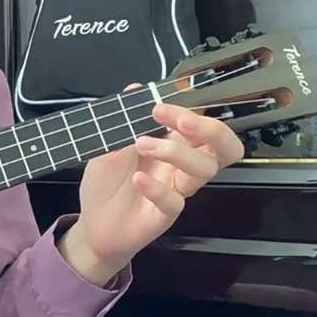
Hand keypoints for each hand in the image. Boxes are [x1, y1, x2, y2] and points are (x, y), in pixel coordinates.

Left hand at [59, 92, 243, 284]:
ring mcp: (176, 191)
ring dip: (176, 151)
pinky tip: (137, 180)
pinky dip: (157, 188)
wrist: (92, 227)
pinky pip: (175, 201)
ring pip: (204, 170)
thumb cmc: (105, 185)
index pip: (200, 126)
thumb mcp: (108, 147)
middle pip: (224, 148)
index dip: (190, 112)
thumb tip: (136, 88)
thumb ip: (123, 121)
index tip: (159, 106)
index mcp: (172, 146)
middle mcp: (181, 167)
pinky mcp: (165, 215)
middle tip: (178, 121)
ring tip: (142, 145)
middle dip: (209, 129)